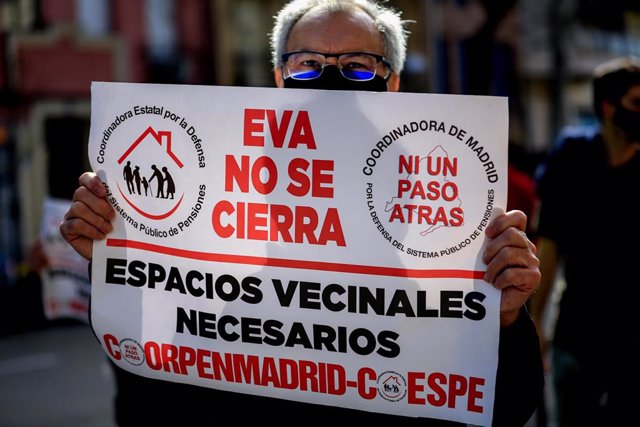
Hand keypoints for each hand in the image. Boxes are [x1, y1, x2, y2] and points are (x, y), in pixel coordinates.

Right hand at [59, 172, 114, 260]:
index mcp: (92, 193)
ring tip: (108, 229)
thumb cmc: (119, 230)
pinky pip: (75, 224)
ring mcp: (70, 215)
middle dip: (99, 205)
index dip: (92, 182)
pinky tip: (100, 236)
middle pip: (81, 193)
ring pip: (78, 208)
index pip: (85, 178)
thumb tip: (128, 191)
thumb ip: (120, 202)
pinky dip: (90, 230)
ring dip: (96, 220)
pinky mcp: (66, 228)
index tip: (104, 192)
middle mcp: (79, 201)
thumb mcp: (121, 214)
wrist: (112, 253)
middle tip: (112, 217)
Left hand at [482, 209, 540, 326]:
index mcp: (517, 236)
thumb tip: (469, 230)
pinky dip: (499, 280)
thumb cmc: (487, 275)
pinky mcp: (534, 277)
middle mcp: (527, 246)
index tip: (488, 233)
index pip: (519, 217)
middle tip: (484, 260)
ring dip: (493, 267)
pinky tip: (496, 285)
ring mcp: (532, 261)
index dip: (503, 221)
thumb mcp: (484, 256)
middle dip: (492, 247)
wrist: (496, 302)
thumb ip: (485, 242)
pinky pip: (513, 273)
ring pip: (510, 254)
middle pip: (512, 235)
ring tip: (487, 276)